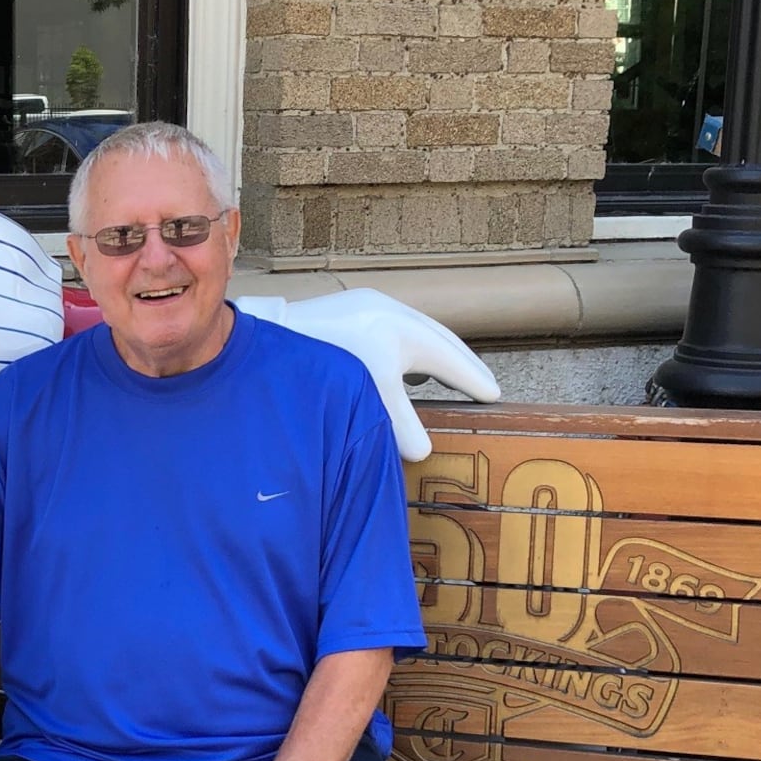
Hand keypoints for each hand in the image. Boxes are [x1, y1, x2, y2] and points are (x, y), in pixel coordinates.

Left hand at [258, 287, 499, 461]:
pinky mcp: (343, 313)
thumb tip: (423, 453)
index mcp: (402, 329)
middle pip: (438, 339)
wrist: (268, 341)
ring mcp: (364, 308)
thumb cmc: (322, 368)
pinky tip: (400, 369)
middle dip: (461, 363)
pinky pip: (390, 332)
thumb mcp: (368, 399)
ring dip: (433, 356)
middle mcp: (387, 311)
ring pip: (413, 333)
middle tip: (483, 385)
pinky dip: (406, 352)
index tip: (493, 397)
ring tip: (447, 377)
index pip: (449, 358)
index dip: (472, 380)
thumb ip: (399, 425)